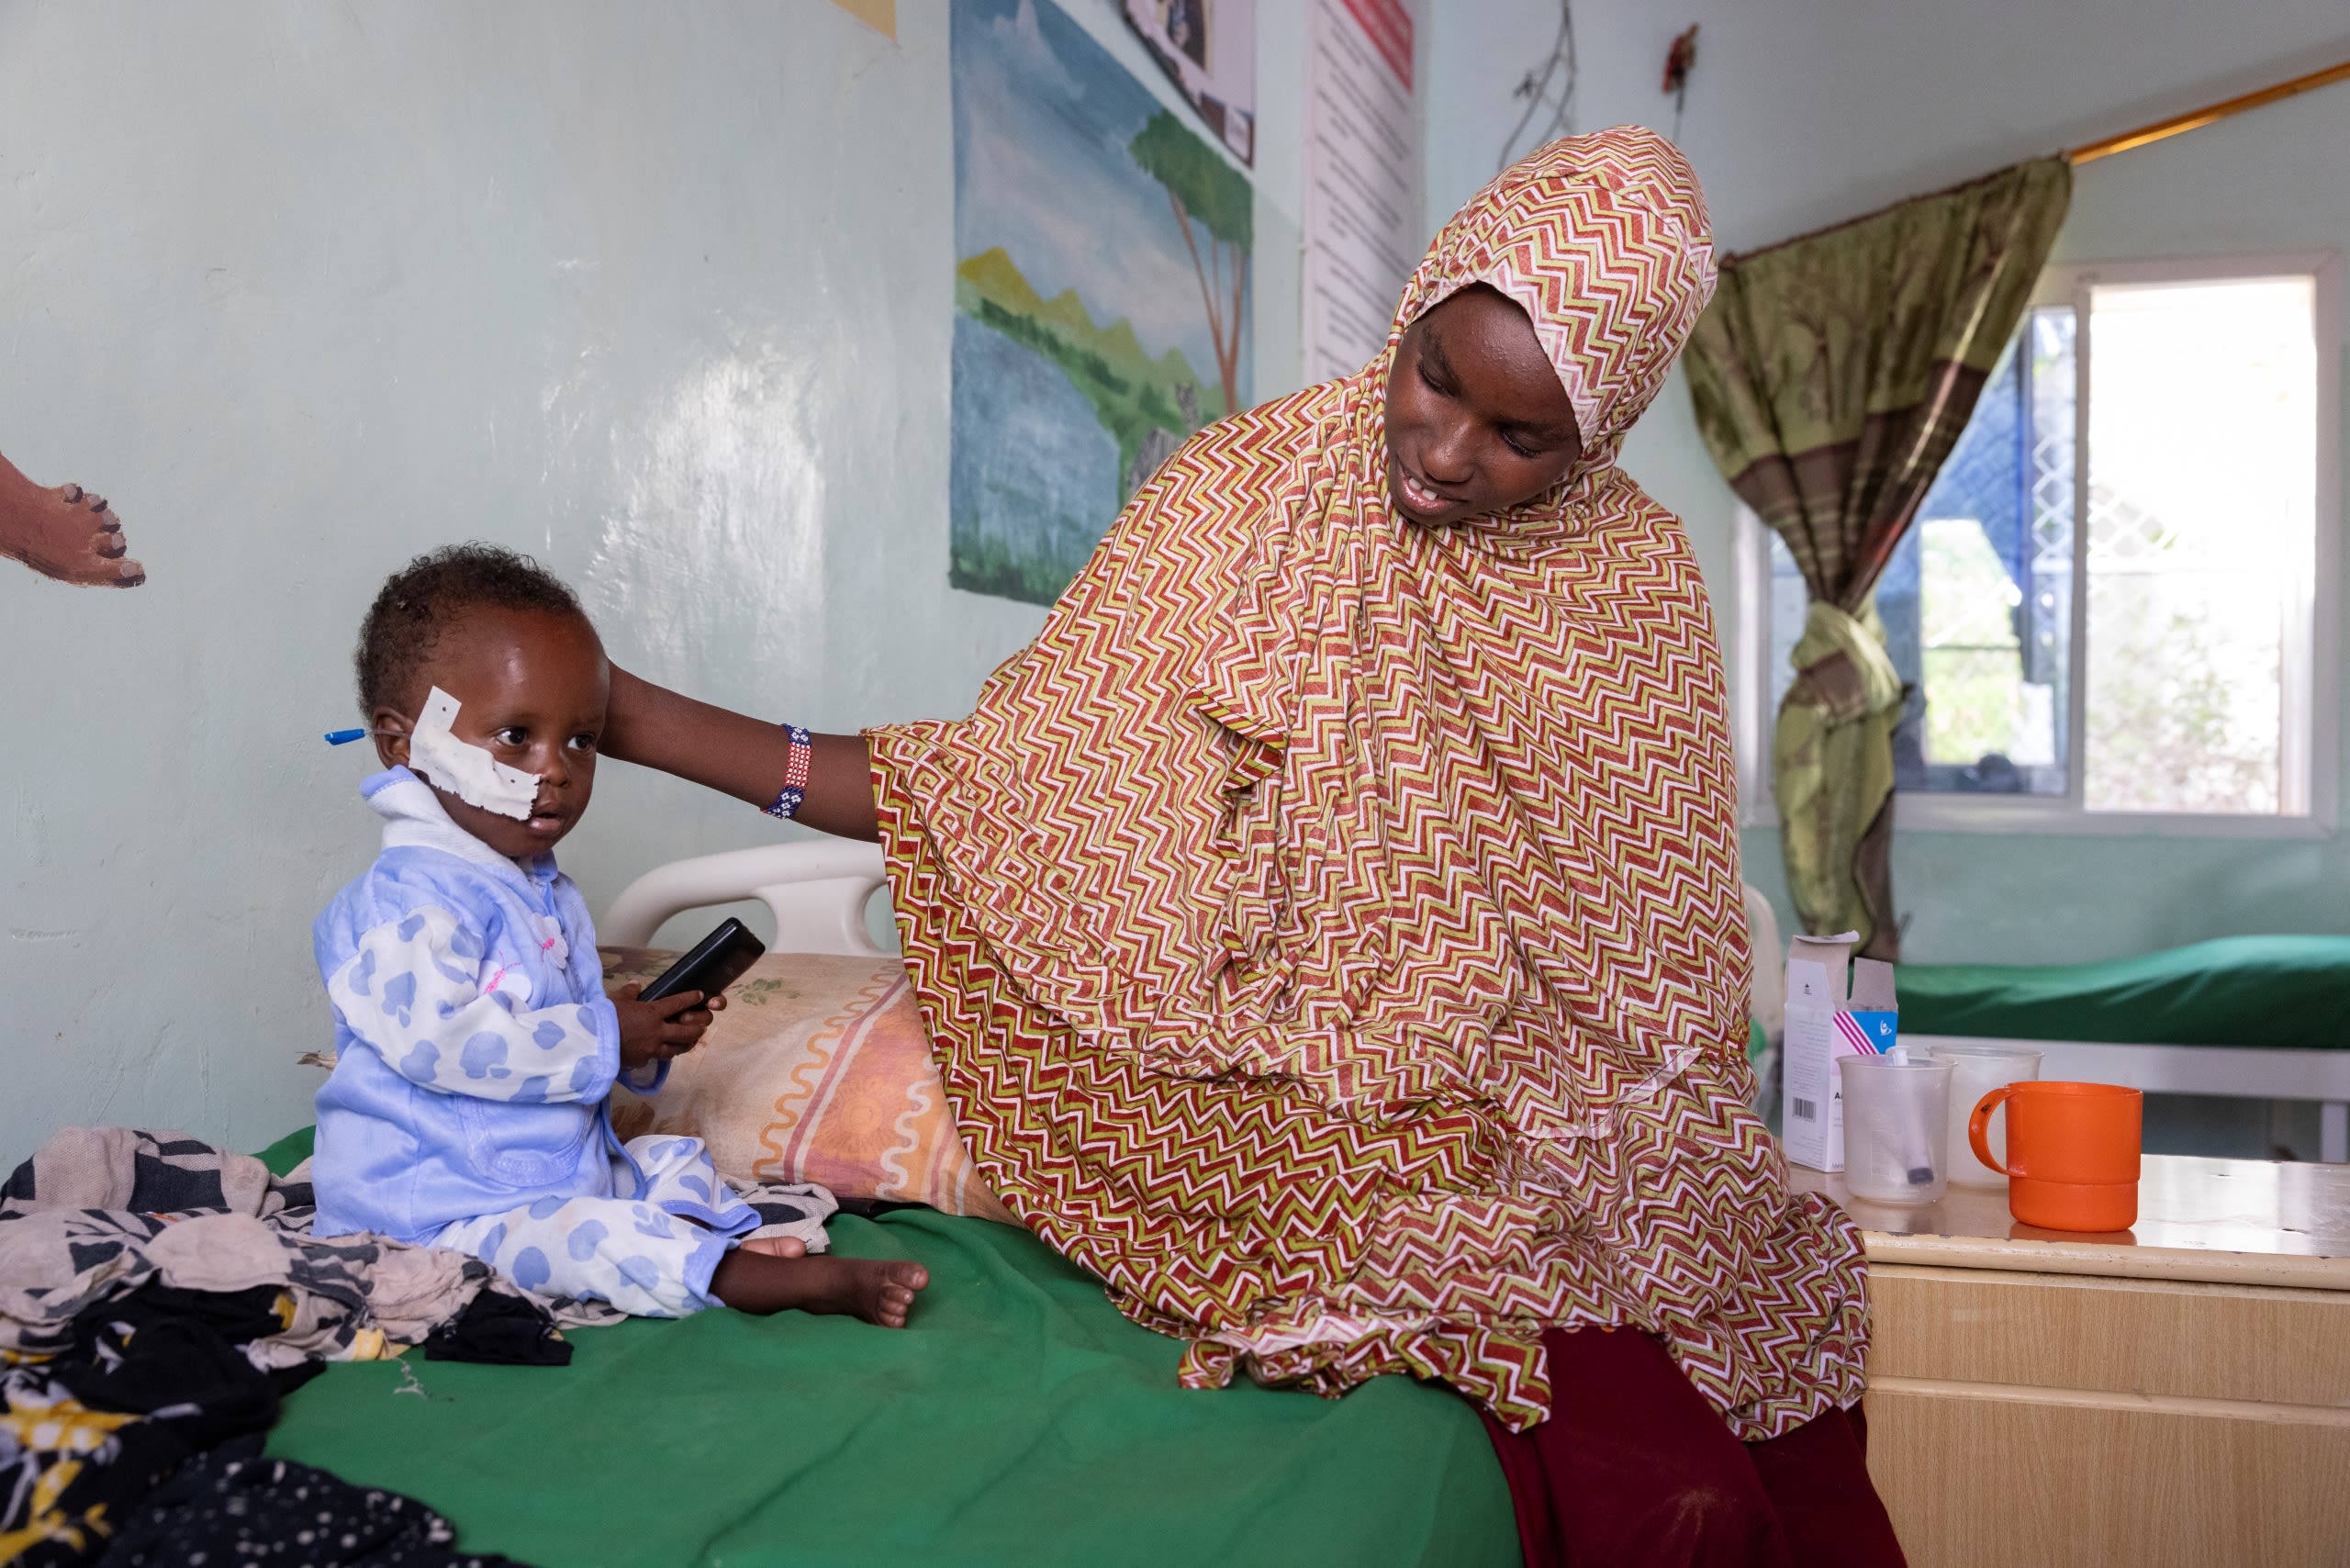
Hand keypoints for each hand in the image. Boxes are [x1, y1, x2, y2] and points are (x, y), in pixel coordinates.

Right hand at [610, 981, 728, 1070]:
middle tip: (703, 1027)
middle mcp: (657, 1032)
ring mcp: (651, 1049)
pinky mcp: (642, 1061)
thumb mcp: (616, 999)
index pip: (677, 1004)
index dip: (690, 999)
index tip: (700, 996)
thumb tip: (636, 985)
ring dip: (684, 1045)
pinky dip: (659, 1055)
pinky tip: (659, 1053)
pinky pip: (655, 1058)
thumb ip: (629, 992)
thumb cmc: (604, 1018)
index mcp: (652, 1013)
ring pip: (675, 1049)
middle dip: (697, 1028)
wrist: (592, 1043)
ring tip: (688, 1043)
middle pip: (686, 1032)